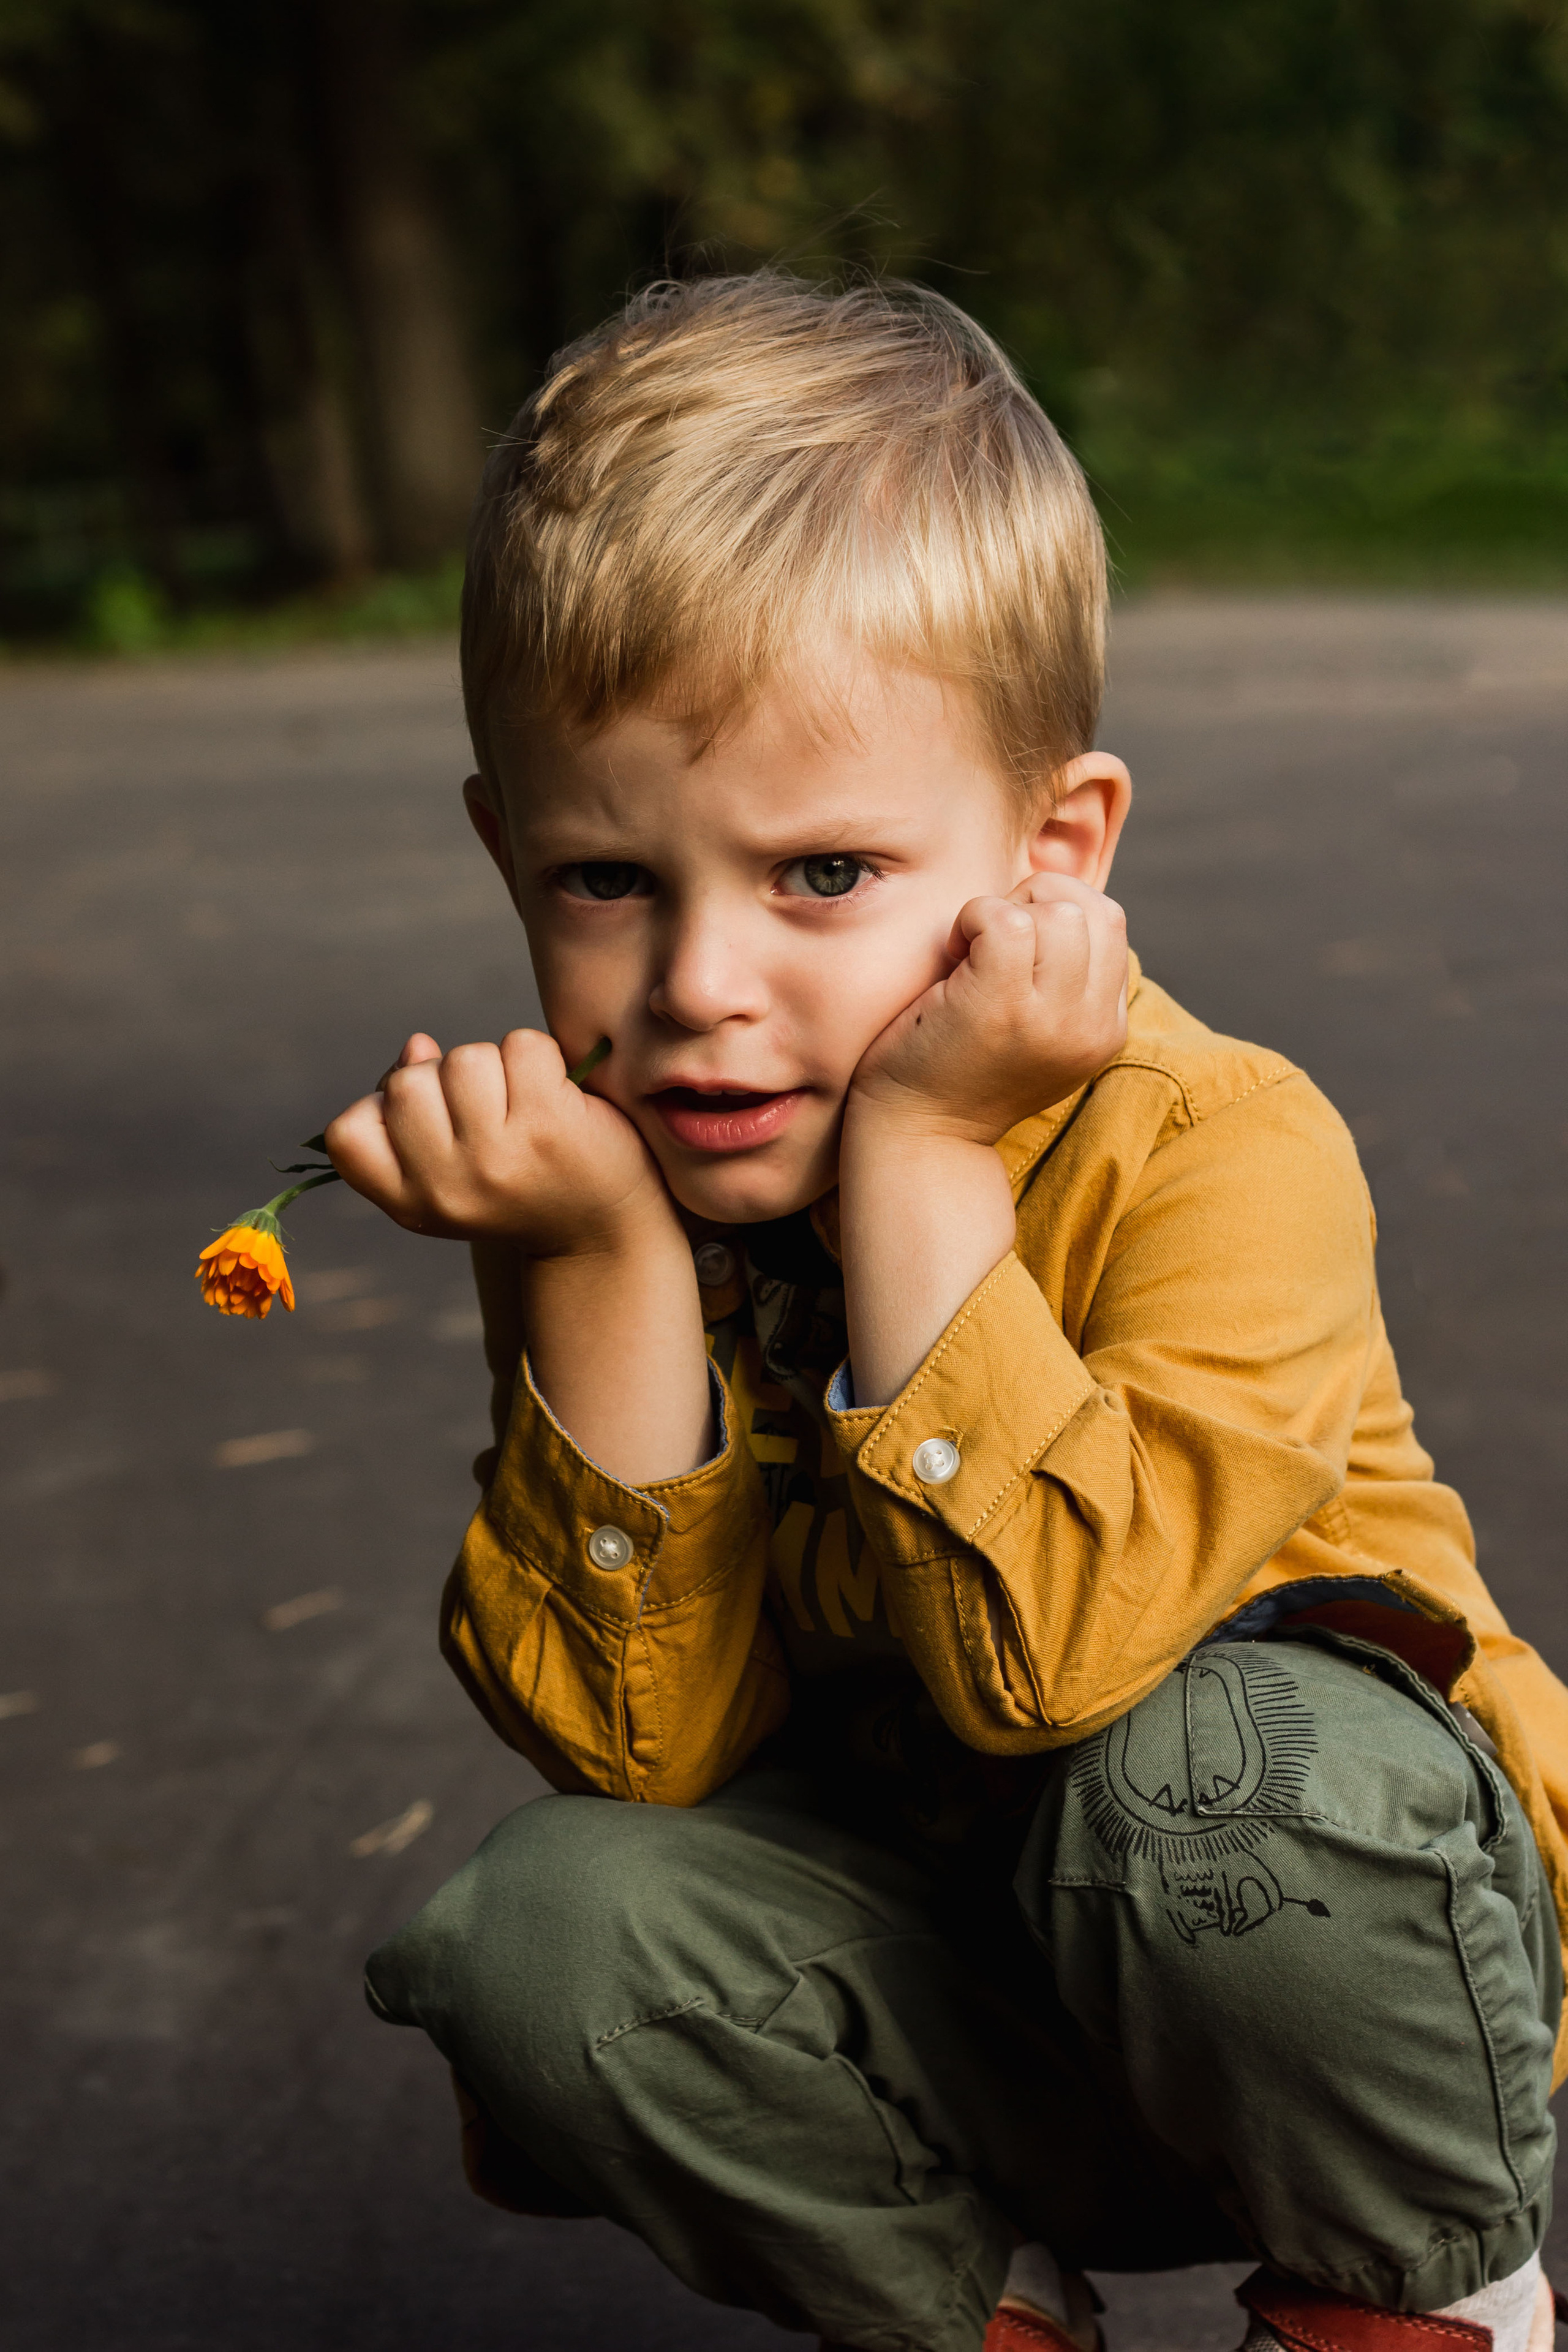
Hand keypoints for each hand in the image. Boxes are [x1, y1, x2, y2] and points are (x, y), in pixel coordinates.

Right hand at [324, 1029, 670, 1252]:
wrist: (603, 1230)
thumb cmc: (520, 1186)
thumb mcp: (451, 1170)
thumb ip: (417, 1112)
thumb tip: (416, 1045)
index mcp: (411, 1201)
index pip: (348, 1133)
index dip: (381, 1109)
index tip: (429, 1125)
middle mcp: (447, 1186)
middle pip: (408, 1082)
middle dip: (445, 1079)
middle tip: (488, 1113)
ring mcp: (496, 1157)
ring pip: (463, 1058)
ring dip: (495, 1066)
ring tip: (521, 1105)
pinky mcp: (547, 1126)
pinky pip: (520, 1046)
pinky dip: (540, 1057)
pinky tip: (555, 1096)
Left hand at [848, 873, 1127, 1145]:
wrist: (920, 1135)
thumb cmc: (960, 1071)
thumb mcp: (1039, 1034)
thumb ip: (1065, 982)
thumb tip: (1058, 902)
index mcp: (1106, 1029)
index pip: (1110, 924)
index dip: (1055, 913)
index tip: (1011, 949)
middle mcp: (1091, 1026)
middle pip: (1092, 909)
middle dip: (1035, 903)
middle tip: (988, 945)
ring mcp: (1051, 1018)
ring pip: (1058, 910)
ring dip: (1003, 911)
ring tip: (971, 952)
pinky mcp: (1002, 1006)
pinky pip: (1005, 919)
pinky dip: (973, 917)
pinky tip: (953, 953)